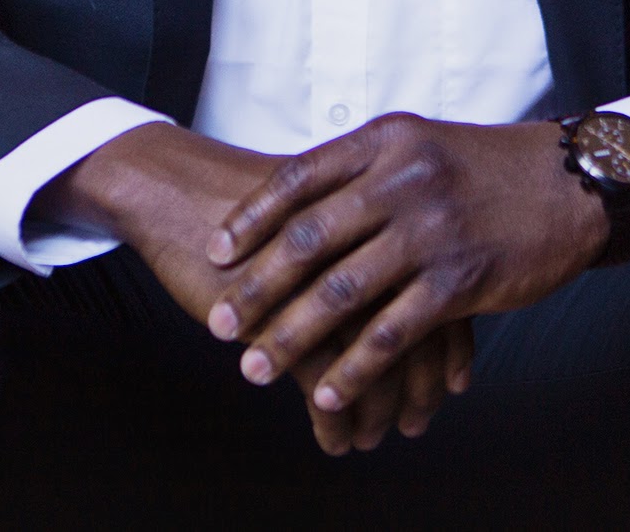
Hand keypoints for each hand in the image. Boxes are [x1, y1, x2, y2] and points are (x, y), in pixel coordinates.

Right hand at [36, 122, 472, 450]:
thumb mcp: (323, 205)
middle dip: (422, 388)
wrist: (177, 188)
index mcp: (384, 210)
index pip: (440, 290)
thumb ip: (369, 236)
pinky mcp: (282, 313)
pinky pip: (325, 384)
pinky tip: (335, 441)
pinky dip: (334, 423)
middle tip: (419, 420)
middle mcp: (367, 244)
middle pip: (418, 330)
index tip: (452, 383)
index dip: (451, 346)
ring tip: (375, 437)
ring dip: (380, 412)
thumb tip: (411, 285)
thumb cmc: (250, 197)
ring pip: (377, 364)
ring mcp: (326, 280)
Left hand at [201, 115, 610, 420]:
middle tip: (220, 323)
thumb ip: (364, 170)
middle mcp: (402, 181)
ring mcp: (431, 231)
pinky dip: (354, 367)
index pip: (299, 179)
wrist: (572, 183)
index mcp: (385, 142)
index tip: (216, 252)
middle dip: (256, 288)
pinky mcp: (460, 279)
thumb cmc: (488, 168)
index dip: (251, 219)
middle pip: (308, 240)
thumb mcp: (421, 146)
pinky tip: (328, 391)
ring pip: (342, 292)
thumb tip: (296, 204)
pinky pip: (393, 331)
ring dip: (292, 337)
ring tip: (256, 368)